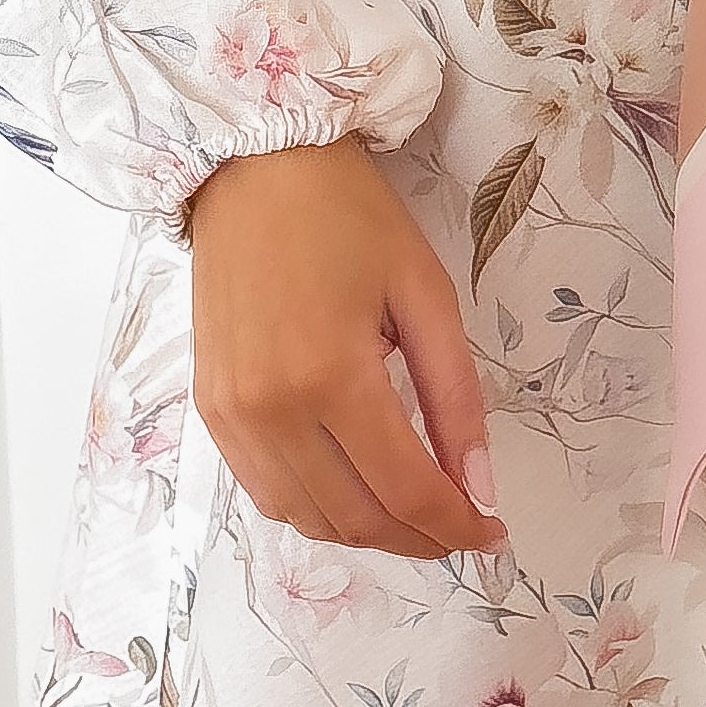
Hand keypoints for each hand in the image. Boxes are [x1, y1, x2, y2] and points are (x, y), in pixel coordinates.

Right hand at [184, 142, 505, 561]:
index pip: (406, 490)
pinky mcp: (212, 410)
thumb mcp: (425, 294)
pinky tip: (355, 490)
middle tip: (462, 527)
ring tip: (415, 513)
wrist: (252, 167)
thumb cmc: (347, 216)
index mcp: (332, 376)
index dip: (458, 526)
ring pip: (309, 519)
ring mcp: (233, 416)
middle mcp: (273, 410)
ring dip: (369, 533)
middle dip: (420, 539)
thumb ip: (456, 395)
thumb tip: (480, 486)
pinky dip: (318, 509)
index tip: (493, 533)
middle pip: (358, 519)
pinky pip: (267, 492)